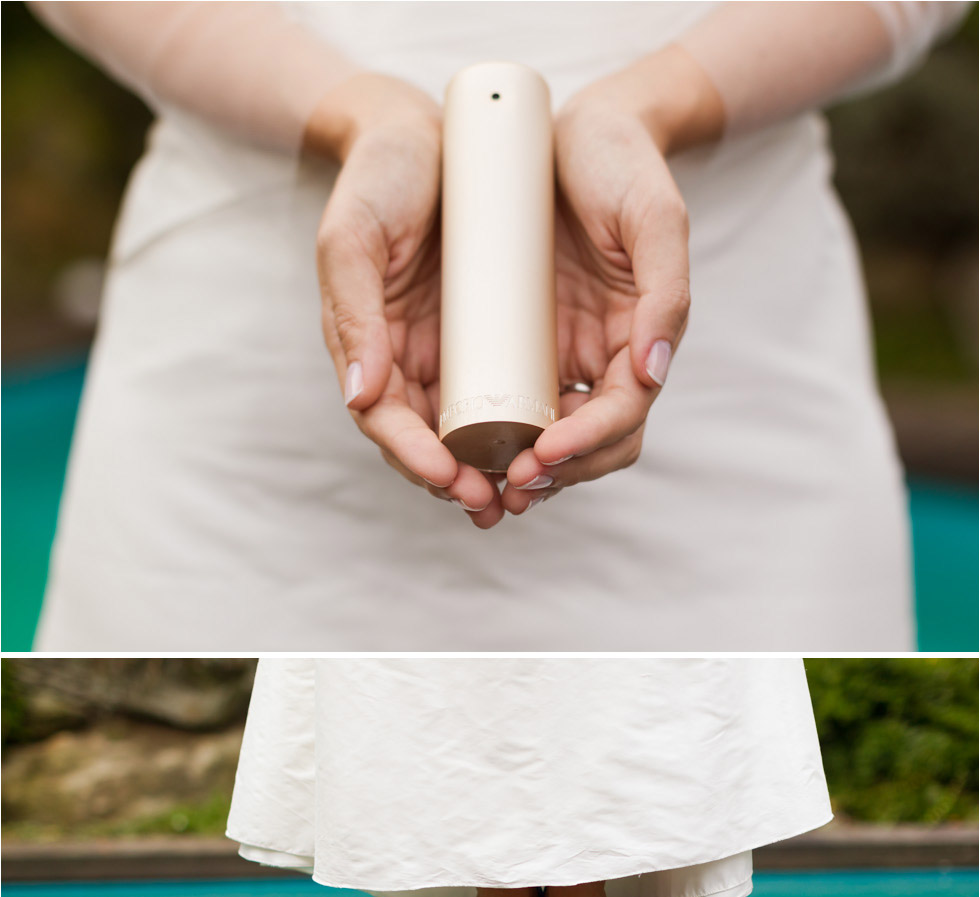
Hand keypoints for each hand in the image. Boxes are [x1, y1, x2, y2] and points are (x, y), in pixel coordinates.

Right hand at [309, 73, 502, 526]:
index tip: (448, 479)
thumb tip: (362, 399)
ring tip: (528, 492)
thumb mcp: (354, 238)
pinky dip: (531, 429)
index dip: (415, 459)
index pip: (387, 425)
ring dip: (499, 470)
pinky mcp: (501, 341)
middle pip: (432, 445)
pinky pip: (516, 397)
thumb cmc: (379, 180)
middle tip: (493, 504)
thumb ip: (353, 315)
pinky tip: (556, 449)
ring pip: (475, 434)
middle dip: (460, 481)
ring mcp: (457, 357)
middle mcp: (412, 366)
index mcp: (370, 351)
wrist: (428, 133)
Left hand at [502, 49, 720, 514]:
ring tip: (480, 490)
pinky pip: (503, 408)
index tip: (546, 452)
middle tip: (510, 488)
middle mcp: (599, 360)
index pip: (622, 417)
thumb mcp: (655, 216)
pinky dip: (486, 441)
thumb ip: (666, 293)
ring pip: (545, 440)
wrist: (567, 129)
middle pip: (587, 446)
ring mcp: (556, 357)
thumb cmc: (619, 164)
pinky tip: (455, 455)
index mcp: (639, 339)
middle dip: (554, 475)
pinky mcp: (513, 347)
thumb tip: (652, 374)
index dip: (588, 443)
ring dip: (518, 474)